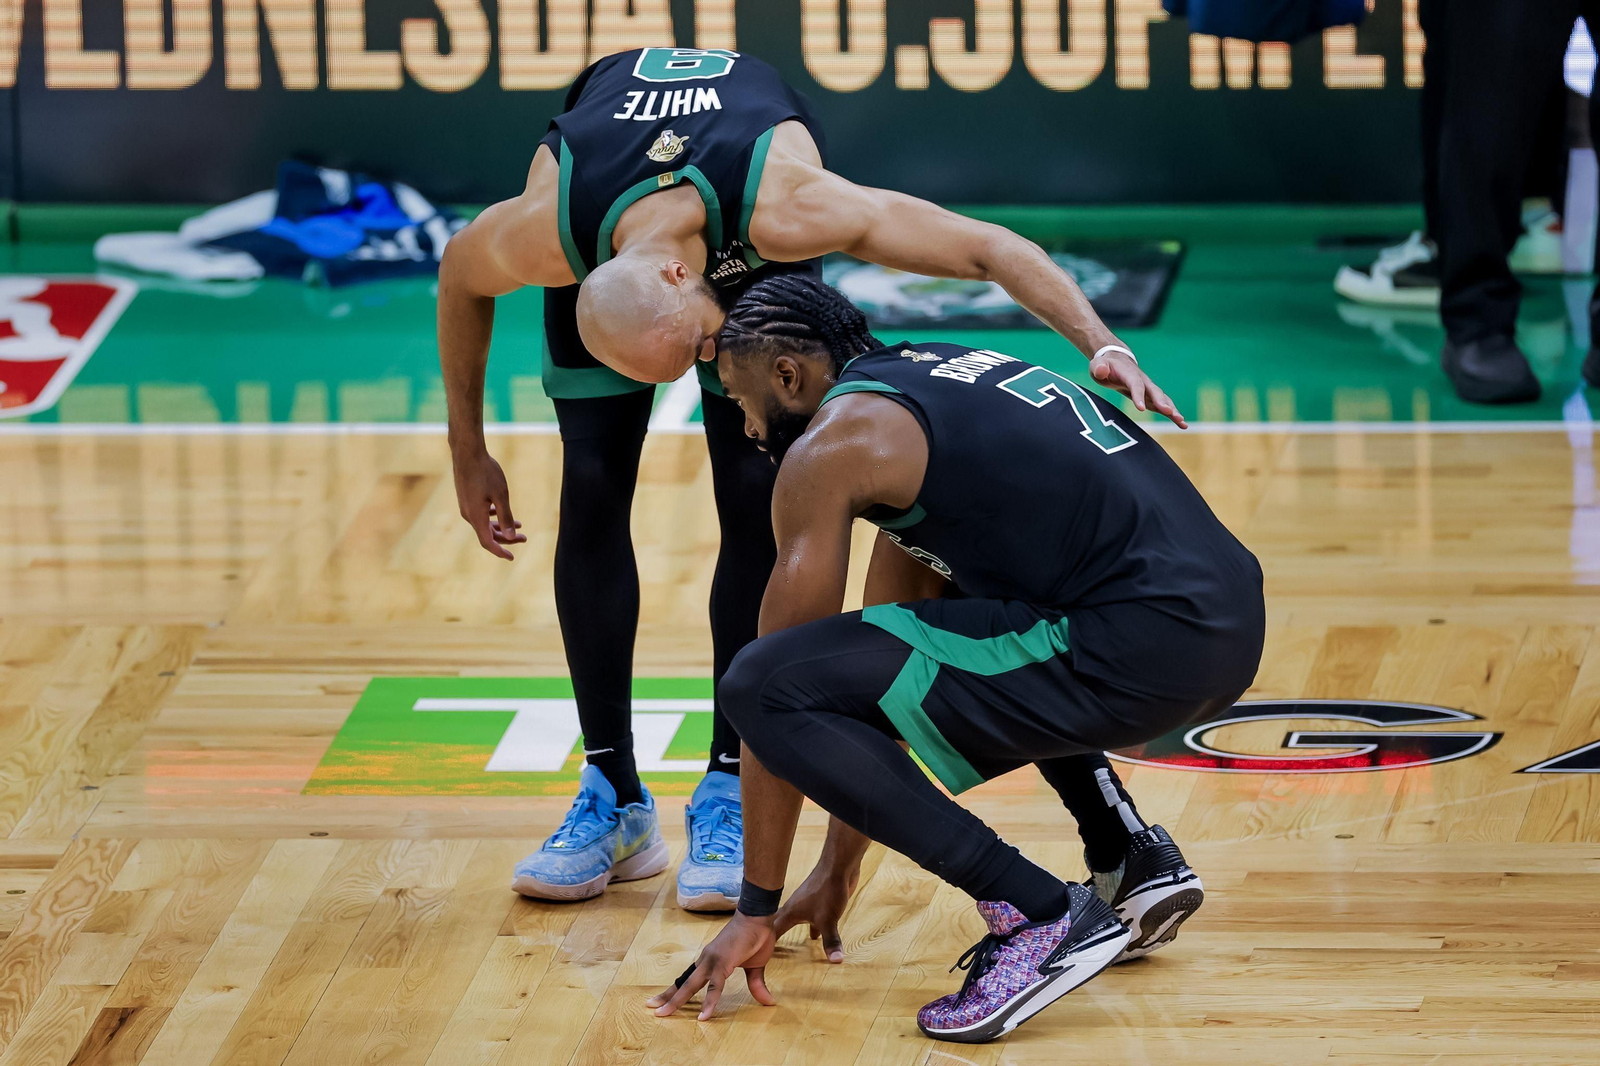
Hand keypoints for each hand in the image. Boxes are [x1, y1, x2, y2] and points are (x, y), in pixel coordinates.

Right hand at [450, 443, 525, 558]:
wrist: (467, 453)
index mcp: (476, 516)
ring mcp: (466, 507)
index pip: (488, 542)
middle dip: (506, 539)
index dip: (500, 551)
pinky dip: (493, 517)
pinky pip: (480, 515)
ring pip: (484, 524)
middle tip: (525, 538)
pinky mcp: (466, 499)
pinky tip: (501, 512)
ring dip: (501, 527)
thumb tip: (511, 537)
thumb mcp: (501, 494)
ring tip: (519, 525)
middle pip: (487, 534)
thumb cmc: (486, 472)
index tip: (512, 557)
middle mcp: (469, 515)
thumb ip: (506, 516)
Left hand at [648, 912, 777, 1020]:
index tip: (662, 1000)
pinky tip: (703, 1015)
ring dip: (676, 1000)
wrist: (759, 916)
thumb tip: (768, 1001)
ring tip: (663, 1013)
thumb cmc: (756, 937)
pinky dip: (709, 1001)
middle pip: (683, 982)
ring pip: (690, 985)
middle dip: (668, 997)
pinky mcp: (723, 963)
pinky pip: (714, 986)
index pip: (689, 978)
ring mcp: (712, 961)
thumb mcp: (755, 967)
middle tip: (652, 1009)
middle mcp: (706, 960)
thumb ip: (756, 985)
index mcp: (710, 961)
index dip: (676, 990)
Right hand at [773, 860, 858, 962]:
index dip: (764, 945)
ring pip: (796, 921)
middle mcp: (795, 908)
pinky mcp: (818, 901)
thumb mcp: (828, 920)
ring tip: (788, 948)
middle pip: (780, 924)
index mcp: (790, 913)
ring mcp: (806, 904)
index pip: (773, 932)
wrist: (838, 867)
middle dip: (774, 937)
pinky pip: (810, 919)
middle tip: (764, 951)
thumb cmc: (827, 891)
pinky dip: (811, 928)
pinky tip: (815, 935)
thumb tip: (835, 961)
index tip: (755, 958)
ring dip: (792, 932)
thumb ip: (830, 940)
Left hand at [1089, 347, 1186, 428]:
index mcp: (1129, 374)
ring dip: (1172, 410)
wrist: (1117, 360)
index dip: (1138, 395)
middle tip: (1170, 412)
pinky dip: (1172, 414)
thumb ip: (1098, 367)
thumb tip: (1101, 370)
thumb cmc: (1105, 365)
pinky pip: (1162, 406)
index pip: (1135, 384)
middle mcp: (1143, 381)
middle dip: (1162, 402)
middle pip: (1154, 391)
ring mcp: (1148, 388)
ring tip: (1181, 422)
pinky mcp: (1150, 396)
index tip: (1141, 408)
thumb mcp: (1097, 365)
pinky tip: (1182, 424)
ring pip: (1162, 399)